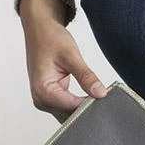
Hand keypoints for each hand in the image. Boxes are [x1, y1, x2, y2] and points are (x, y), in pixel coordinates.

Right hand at [18, 0, 106, 122]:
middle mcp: (41, 100)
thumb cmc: (49, 38)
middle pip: (71, 115)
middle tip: (104, 96)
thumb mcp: (71, 55)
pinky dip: (81, 104)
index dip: (91, 104)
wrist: (40, 29)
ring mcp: (46, 101)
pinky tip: (91, 96)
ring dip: (85, 107)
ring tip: (97, 93)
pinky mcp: (52, 99)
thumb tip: (101, 93)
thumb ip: (86, 76)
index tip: (105, 97)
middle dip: (88, 107)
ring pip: (71, 114)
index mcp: (42, 91)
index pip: (72, 108)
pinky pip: (69, 108)